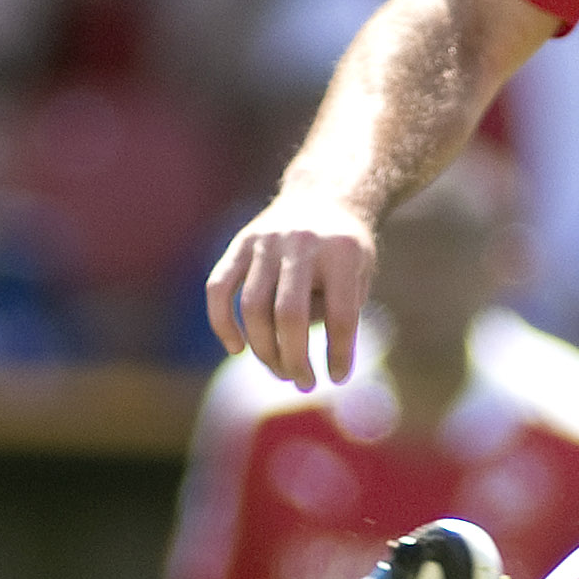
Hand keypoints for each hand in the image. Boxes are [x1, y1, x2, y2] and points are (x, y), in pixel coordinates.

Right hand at [207, 195, 376, 385]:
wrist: (324, 196)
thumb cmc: (344, 251)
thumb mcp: (359, 276)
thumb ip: (334, 311)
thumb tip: (294, 354)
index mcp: (343, 251)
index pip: (341, 315)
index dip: (339, 353)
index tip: (337, 378)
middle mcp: (302, 242)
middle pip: (290, 315)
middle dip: (295, 359)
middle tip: (303, 382)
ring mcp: (265, 241)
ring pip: (252, 308)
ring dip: (264, 349)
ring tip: (280, 371)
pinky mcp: (239, 244)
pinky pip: (219, 289)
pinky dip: (222, 323)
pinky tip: (236, 348)